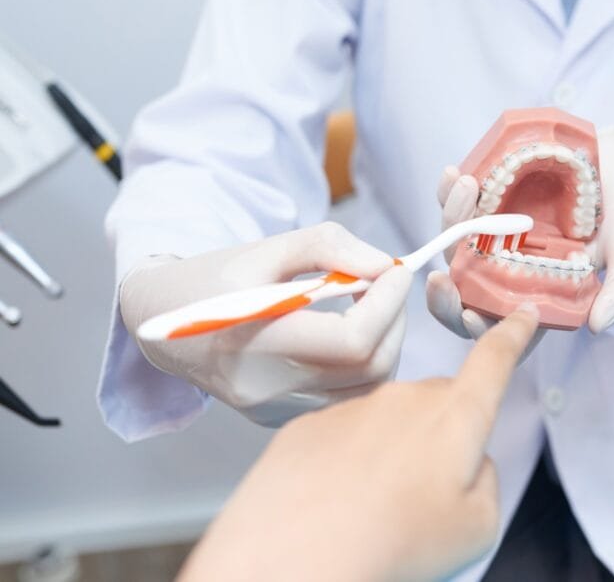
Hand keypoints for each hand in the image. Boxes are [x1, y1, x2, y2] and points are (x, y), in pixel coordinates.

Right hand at [119, 222, 411, 426]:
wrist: (161, 321)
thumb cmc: (218, 277)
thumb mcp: (267, 247)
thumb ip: (327, 246)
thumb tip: (384, 266)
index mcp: (252, 339)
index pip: (352, 340)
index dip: (388, 303)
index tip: (397, 269)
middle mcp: (262, 387)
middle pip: (369, 369)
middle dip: (394, 320)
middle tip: (388, 285)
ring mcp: (271, 411)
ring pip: (366, 390)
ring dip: (385, 343)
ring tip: (370, 306)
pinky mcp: (278, 421)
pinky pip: (346, 399)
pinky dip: (365, 364)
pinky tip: (350, 333)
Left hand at [179, 305, 540, 581]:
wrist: (294, 555)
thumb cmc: (395, 543)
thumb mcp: (478, 526)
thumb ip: (485, 480)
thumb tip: (467, 464)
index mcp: (456, 416)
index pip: (494, 361)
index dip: (512, 336)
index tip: (522, 315)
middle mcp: (405, 398)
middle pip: (439, 402)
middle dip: (442, 433)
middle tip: (428, 489)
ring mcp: (354, 407)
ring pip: (389, 420)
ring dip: (391, 451)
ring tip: (374, 507)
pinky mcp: (310, 425)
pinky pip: (343, 435)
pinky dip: (347, 462)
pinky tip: (335, 502)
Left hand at [428, 127, 613, 335]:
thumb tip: (599, 325)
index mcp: (537, 294)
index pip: (499, 326)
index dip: (478, 329)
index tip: (468, 316)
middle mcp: (508, 270)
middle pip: (464, 292)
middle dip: (443, 293)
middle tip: (437, 279)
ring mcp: (492, 236)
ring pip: (455, 244)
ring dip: (451, 223)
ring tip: (467, 189)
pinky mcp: (486, 203)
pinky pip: (458, 205)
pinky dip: (450, 192)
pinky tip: (455, 174)